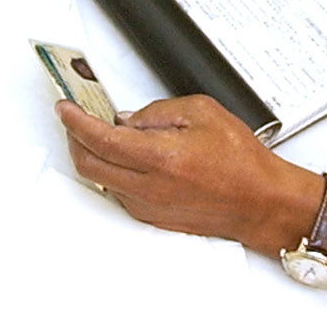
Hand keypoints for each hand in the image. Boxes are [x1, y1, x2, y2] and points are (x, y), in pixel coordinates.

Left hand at [60, 96, 317, 253]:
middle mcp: (149, 188)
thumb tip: (127, 119)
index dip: (75, 120)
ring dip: (92, 155)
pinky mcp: (153, 218)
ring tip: (99, 132)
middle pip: (88, 164)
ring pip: (100, 180)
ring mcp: (148, 207)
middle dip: (74, 137)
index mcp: (160, 158)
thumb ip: (157, 112)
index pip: (100, 139)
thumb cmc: (241, 161)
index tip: (65, 107)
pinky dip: (110, 171)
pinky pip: (118, 193)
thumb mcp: (202, 112)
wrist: (261, 202)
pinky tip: (122, 156)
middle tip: (74, 117)